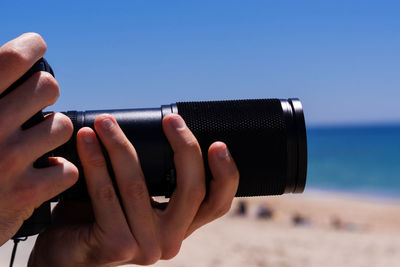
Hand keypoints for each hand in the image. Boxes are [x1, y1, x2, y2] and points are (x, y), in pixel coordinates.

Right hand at [0, 33, 77, 243]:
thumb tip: (13, 63)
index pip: (11, 59)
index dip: (30, 46)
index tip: (37, 46)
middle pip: (47, 87)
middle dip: (44, 93)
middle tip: (36, 105)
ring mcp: (7, 160)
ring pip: (61, 126)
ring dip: (53, 133)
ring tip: (37, 144)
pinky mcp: (24, 192)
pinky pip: (68, 168)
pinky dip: (59, 172)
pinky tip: (42, 173)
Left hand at [29, 113, 238, 265]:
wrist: (64, 251)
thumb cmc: (101, 215)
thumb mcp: (138, 196)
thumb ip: (156, 178)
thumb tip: (167, 128)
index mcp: (181, 226)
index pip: (217, 204)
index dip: (226, 174)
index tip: (218, 144)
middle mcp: (170, 240)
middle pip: (192, 191)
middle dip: (185, 148)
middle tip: (172, 121)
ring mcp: (145, 247)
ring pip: (139, 185)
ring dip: (121, 145)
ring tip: (106, 121)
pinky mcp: (116, 246)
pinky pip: (107, 194)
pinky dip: (95, 161)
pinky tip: (86, 139)